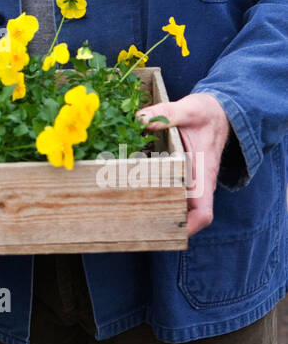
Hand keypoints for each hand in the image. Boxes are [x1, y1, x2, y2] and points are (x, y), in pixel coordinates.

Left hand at [136, 93, 230, 235]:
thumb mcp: (189, 109)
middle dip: (163, 223)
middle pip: (184, 215)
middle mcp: (198, 184)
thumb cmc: (207, 113)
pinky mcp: (181, 176)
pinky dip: (154, 193)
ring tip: (126, 209)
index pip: (203, 212)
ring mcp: (190, 182)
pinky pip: (170, 191)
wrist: (218, 113)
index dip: (190, 227)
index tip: (171, 233)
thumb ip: (167, 114)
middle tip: (133, 222)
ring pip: (176, 205)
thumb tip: (140, 120)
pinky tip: (129, 189)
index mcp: (204, 174)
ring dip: (156, 210)